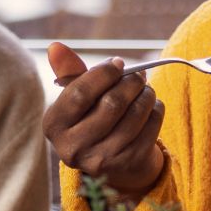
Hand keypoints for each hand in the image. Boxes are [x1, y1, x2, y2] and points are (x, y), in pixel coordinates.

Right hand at [43, 42, 164, 196]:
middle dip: (130, 82)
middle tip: (138, 74)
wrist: (112, 163)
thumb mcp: (76, 99)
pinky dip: (155, 109)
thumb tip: (55, 47)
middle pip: (111, 104)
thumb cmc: (91, 119)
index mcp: (54, 126)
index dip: (103, 73)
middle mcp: (73, 147)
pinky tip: (151, 106)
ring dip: (146, 94)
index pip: (79, 93)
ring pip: (134, 114)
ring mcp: (102, 159)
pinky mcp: (129, 163)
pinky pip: (151, 126)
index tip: (118, 63)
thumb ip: (69, 72)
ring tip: (145, 88)